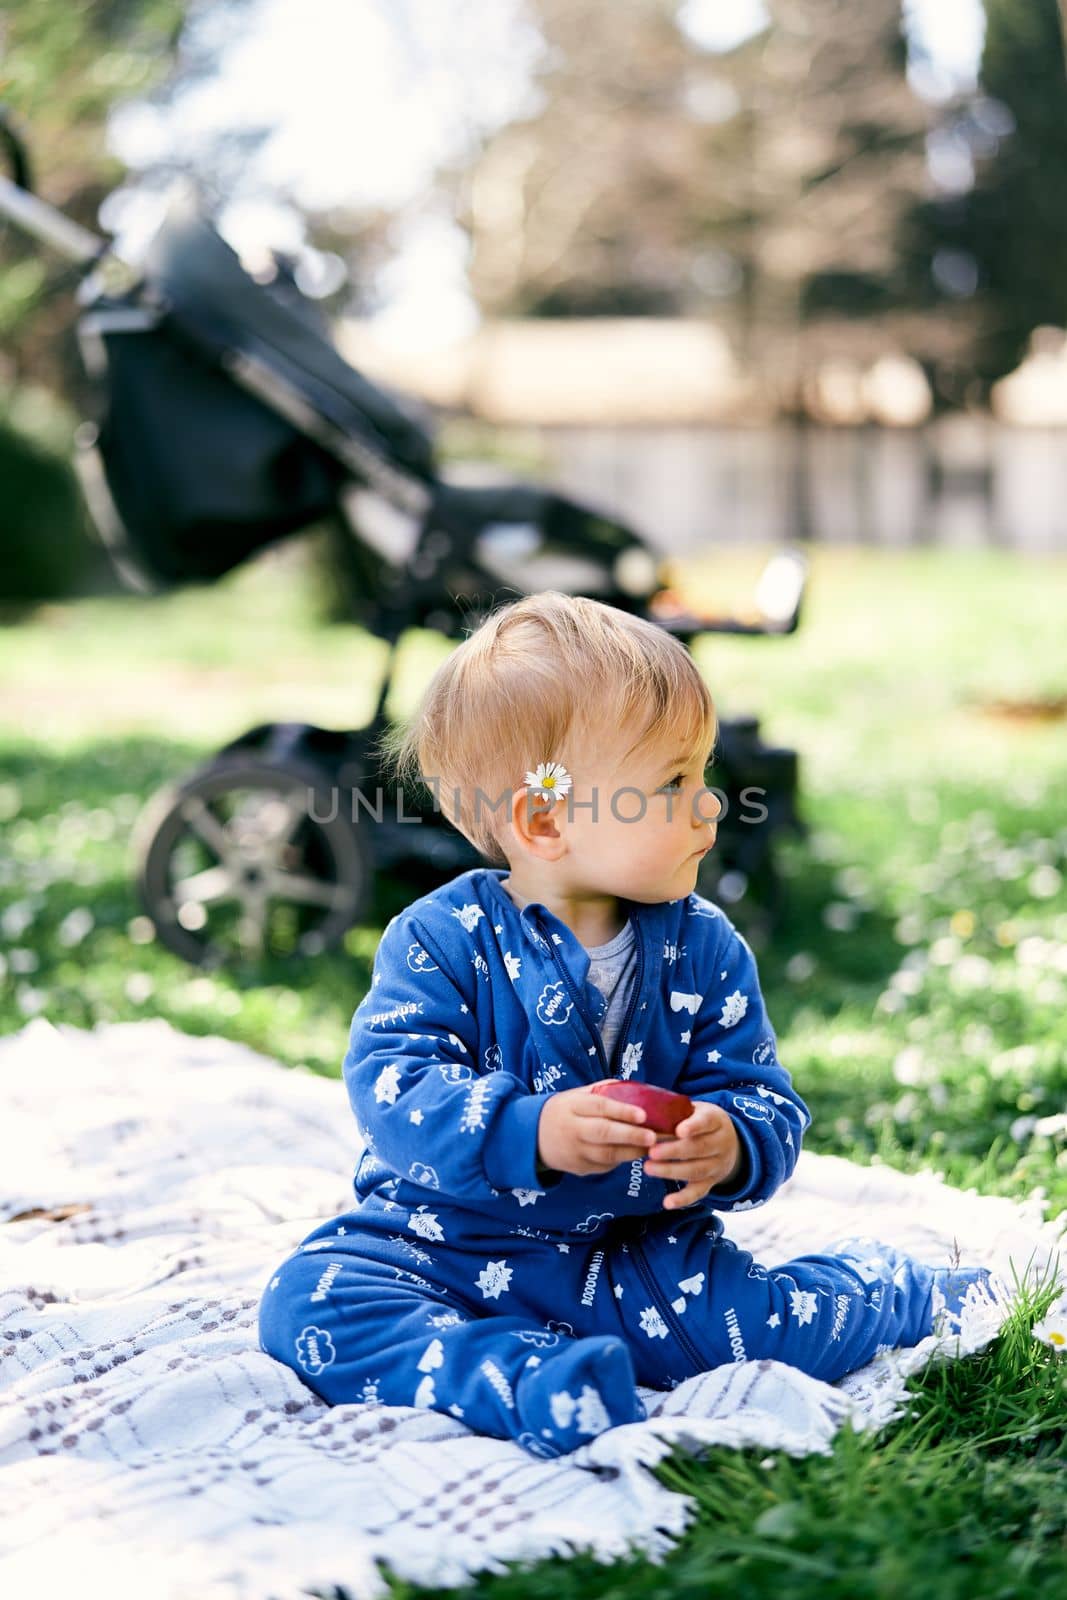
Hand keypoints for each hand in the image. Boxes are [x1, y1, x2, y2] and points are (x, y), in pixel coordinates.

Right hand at [538, 1085, 657, 1177]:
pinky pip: (604, 1166)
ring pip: (606, 1155)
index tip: (643, 1115)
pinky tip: (635, 1153)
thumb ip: (604, 1091)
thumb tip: (638, 1089)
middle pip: (603, 1133)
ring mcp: (575, 1151)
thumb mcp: (577, 1095)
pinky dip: (621, 1160)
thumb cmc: (564, 1111)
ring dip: (632, 1152)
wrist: (533, 1136)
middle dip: (630, 1135)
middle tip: (653, 1137)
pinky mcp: (579, 1168)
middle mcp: (573, 1129)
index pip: (599, 1106)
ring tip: (652, 1148)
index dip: (622, 1110)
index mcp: (574, 1105)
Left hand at [643, 1102, 743, 1209]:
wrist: (730, 1141)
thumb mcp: (695, 1109)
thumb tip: (646, 1110)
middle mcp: (721, 1143)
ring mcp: (717, 1165)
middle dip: (674, 1151)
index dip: (694, 1127)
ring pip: (696, 1170)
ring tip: (649, 1168)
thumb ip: (677, 1110)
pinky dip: (683, 1199)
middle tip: (651, 1152)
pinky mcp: (711, 1182)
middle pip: (699, 1148)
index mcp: (716, 1120)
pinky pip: (698, 1192)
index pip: (707, 1122)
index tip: (679, 1131)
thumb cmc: (700, 1120)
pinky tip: (667, 1203)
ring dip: (672, 1171)